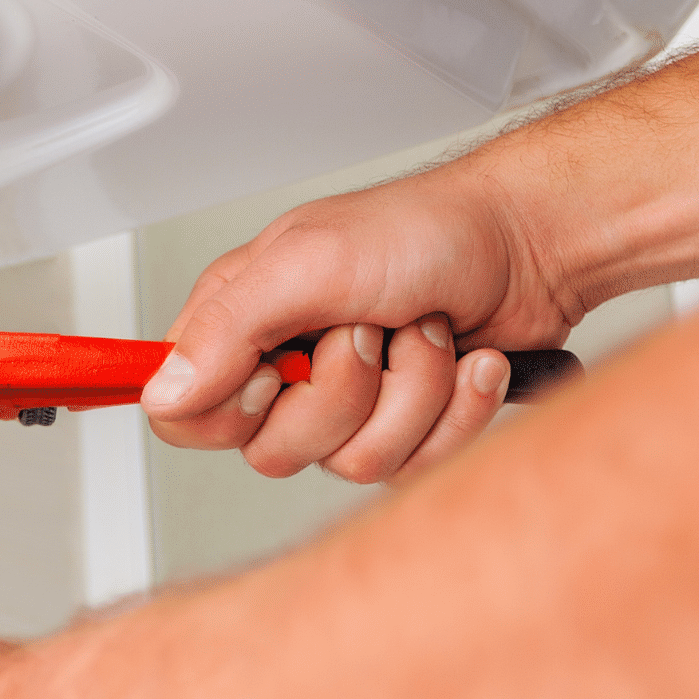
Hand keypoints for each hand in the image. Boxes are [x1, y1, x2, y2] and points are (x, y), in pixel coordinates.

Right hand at [142, 159, 576, 481]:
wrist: (532, 245)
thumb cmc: (428, 231)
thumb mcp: (310, 261)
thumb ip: (227, 327)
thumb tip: (166, 391)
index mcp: (242, 320)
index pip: (183, 414)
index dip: (228, 413)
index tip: (275, 373)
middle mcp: (286, 365)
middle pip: (273, 452)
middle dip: (342, 396)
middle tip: (368, 332)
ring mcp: (347, 403)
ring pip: (351, 464)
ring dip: (411, 395)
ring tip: (425, 334)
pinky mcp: (405, 427)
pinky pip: (414, 467)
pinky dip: (455, 411)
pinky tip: (465, 362)